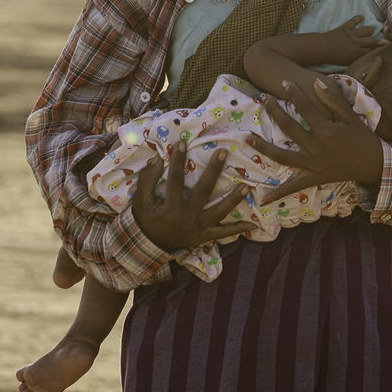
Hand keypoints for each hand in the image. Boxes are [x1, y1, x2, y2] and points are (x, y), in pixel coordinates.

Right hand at [132, 143, 249, 253]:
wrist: (148, 248)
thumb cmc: (145, 221)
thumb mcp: (140, 202)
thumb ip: (147, 180)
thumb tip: (157, 160)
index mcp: (170, 208)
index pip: (175, 180)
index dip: (178, 161)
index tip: (183, 143)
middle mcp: (187, 217)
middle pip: (203, 191)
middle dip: (214, 171)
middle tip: (223, 153)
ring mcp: (198, 228)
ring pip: (219, 212)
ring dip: (234, 199)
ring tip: (247, 186)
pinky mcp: (204, 237)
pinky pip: (223, 233)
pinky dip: (237, 229)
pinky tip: (251, 224)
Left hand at [247, 78, 383, 202]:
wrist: (374, 165)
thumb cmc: (364, 139)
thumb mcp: (352, 117)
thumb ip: (333, 100)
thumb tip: (316, 83)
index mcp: (326, 130)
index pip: (305, 107)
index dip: (293, 93)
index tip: (282, 83)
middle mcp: (316, 147)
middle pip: (289, 127)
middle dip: (274, 111)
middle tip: (263, 98)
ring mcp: (312, 164)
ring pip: (283, 156)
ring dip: (264, 147)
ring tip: (248, 138)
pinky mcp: (313, 178)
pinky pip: (292, 187)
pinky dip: (278, 194)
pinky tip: (263, 199)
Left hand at [321, 15, 387, 65]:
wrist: (323, 49)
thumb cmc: (334, 58)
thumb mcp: (347, 62)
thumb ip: (358, 60)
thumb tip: (366, 58)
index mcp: (358, 54)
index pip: (372, 50)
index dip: (374, 49)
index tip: (377, 48)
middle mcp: (357, 43)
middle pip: (372, 40)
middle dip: (374, 40)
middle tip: (373, 40)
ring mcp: (352, 34)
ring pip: (368, 30)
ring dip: (370, 30)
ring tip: (370, 31)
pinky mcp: (346, 27)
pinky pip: (355, 20)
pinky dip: (359, 18)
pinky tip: (362, 17)